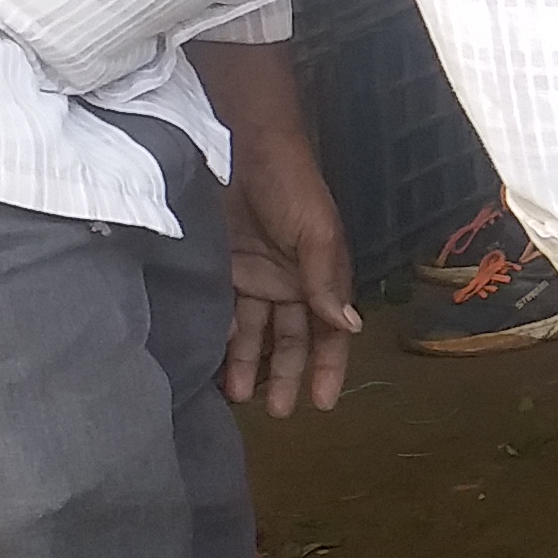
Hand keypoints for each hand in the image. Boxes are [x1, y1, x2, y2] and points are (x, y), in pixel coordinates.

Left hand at [221, 126, 362, 412]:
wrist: (242, 146)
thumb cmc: (291, 185)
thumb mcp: (316, 233)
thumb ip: (326, 281)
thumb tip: (349, 329)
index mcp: (321, 277)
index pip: (330, 333)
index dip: (329, 367)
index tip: (322, 404)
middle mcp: (290, 284)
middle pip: (291, 340)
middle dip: (286, 376)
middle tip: (277, 412)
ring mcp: (255, 277)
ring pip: (254, 333)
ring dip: (247, 365)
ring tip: (235, 397)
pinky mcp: (223, 268)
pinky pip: (221, 312)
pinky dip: (217, 336)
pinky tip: (207, 361)